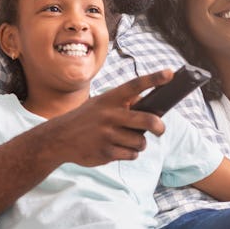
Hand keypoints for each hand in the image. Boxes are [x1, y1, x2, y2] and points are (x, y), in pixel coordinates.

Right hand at [46, 69, 173, 167]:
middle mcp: (109, 115)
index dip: (154, 79)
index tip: (170, 73)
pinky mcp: (106, 152)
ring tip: (128, 140)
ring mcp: (107, 134)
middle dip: (159, 127)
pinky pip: (131, 154)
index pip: (135, 85)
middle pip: (148, 120)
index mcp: (110, 99)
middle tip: (160, 129)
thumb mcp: (101, 104)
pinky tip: (118, 149)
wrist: (59, 138)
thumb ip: (123, 104)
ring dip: (139, 143)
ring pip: (141, 141)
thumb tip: (152, 107)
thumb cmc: (87, 119)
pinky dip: (130, 153)